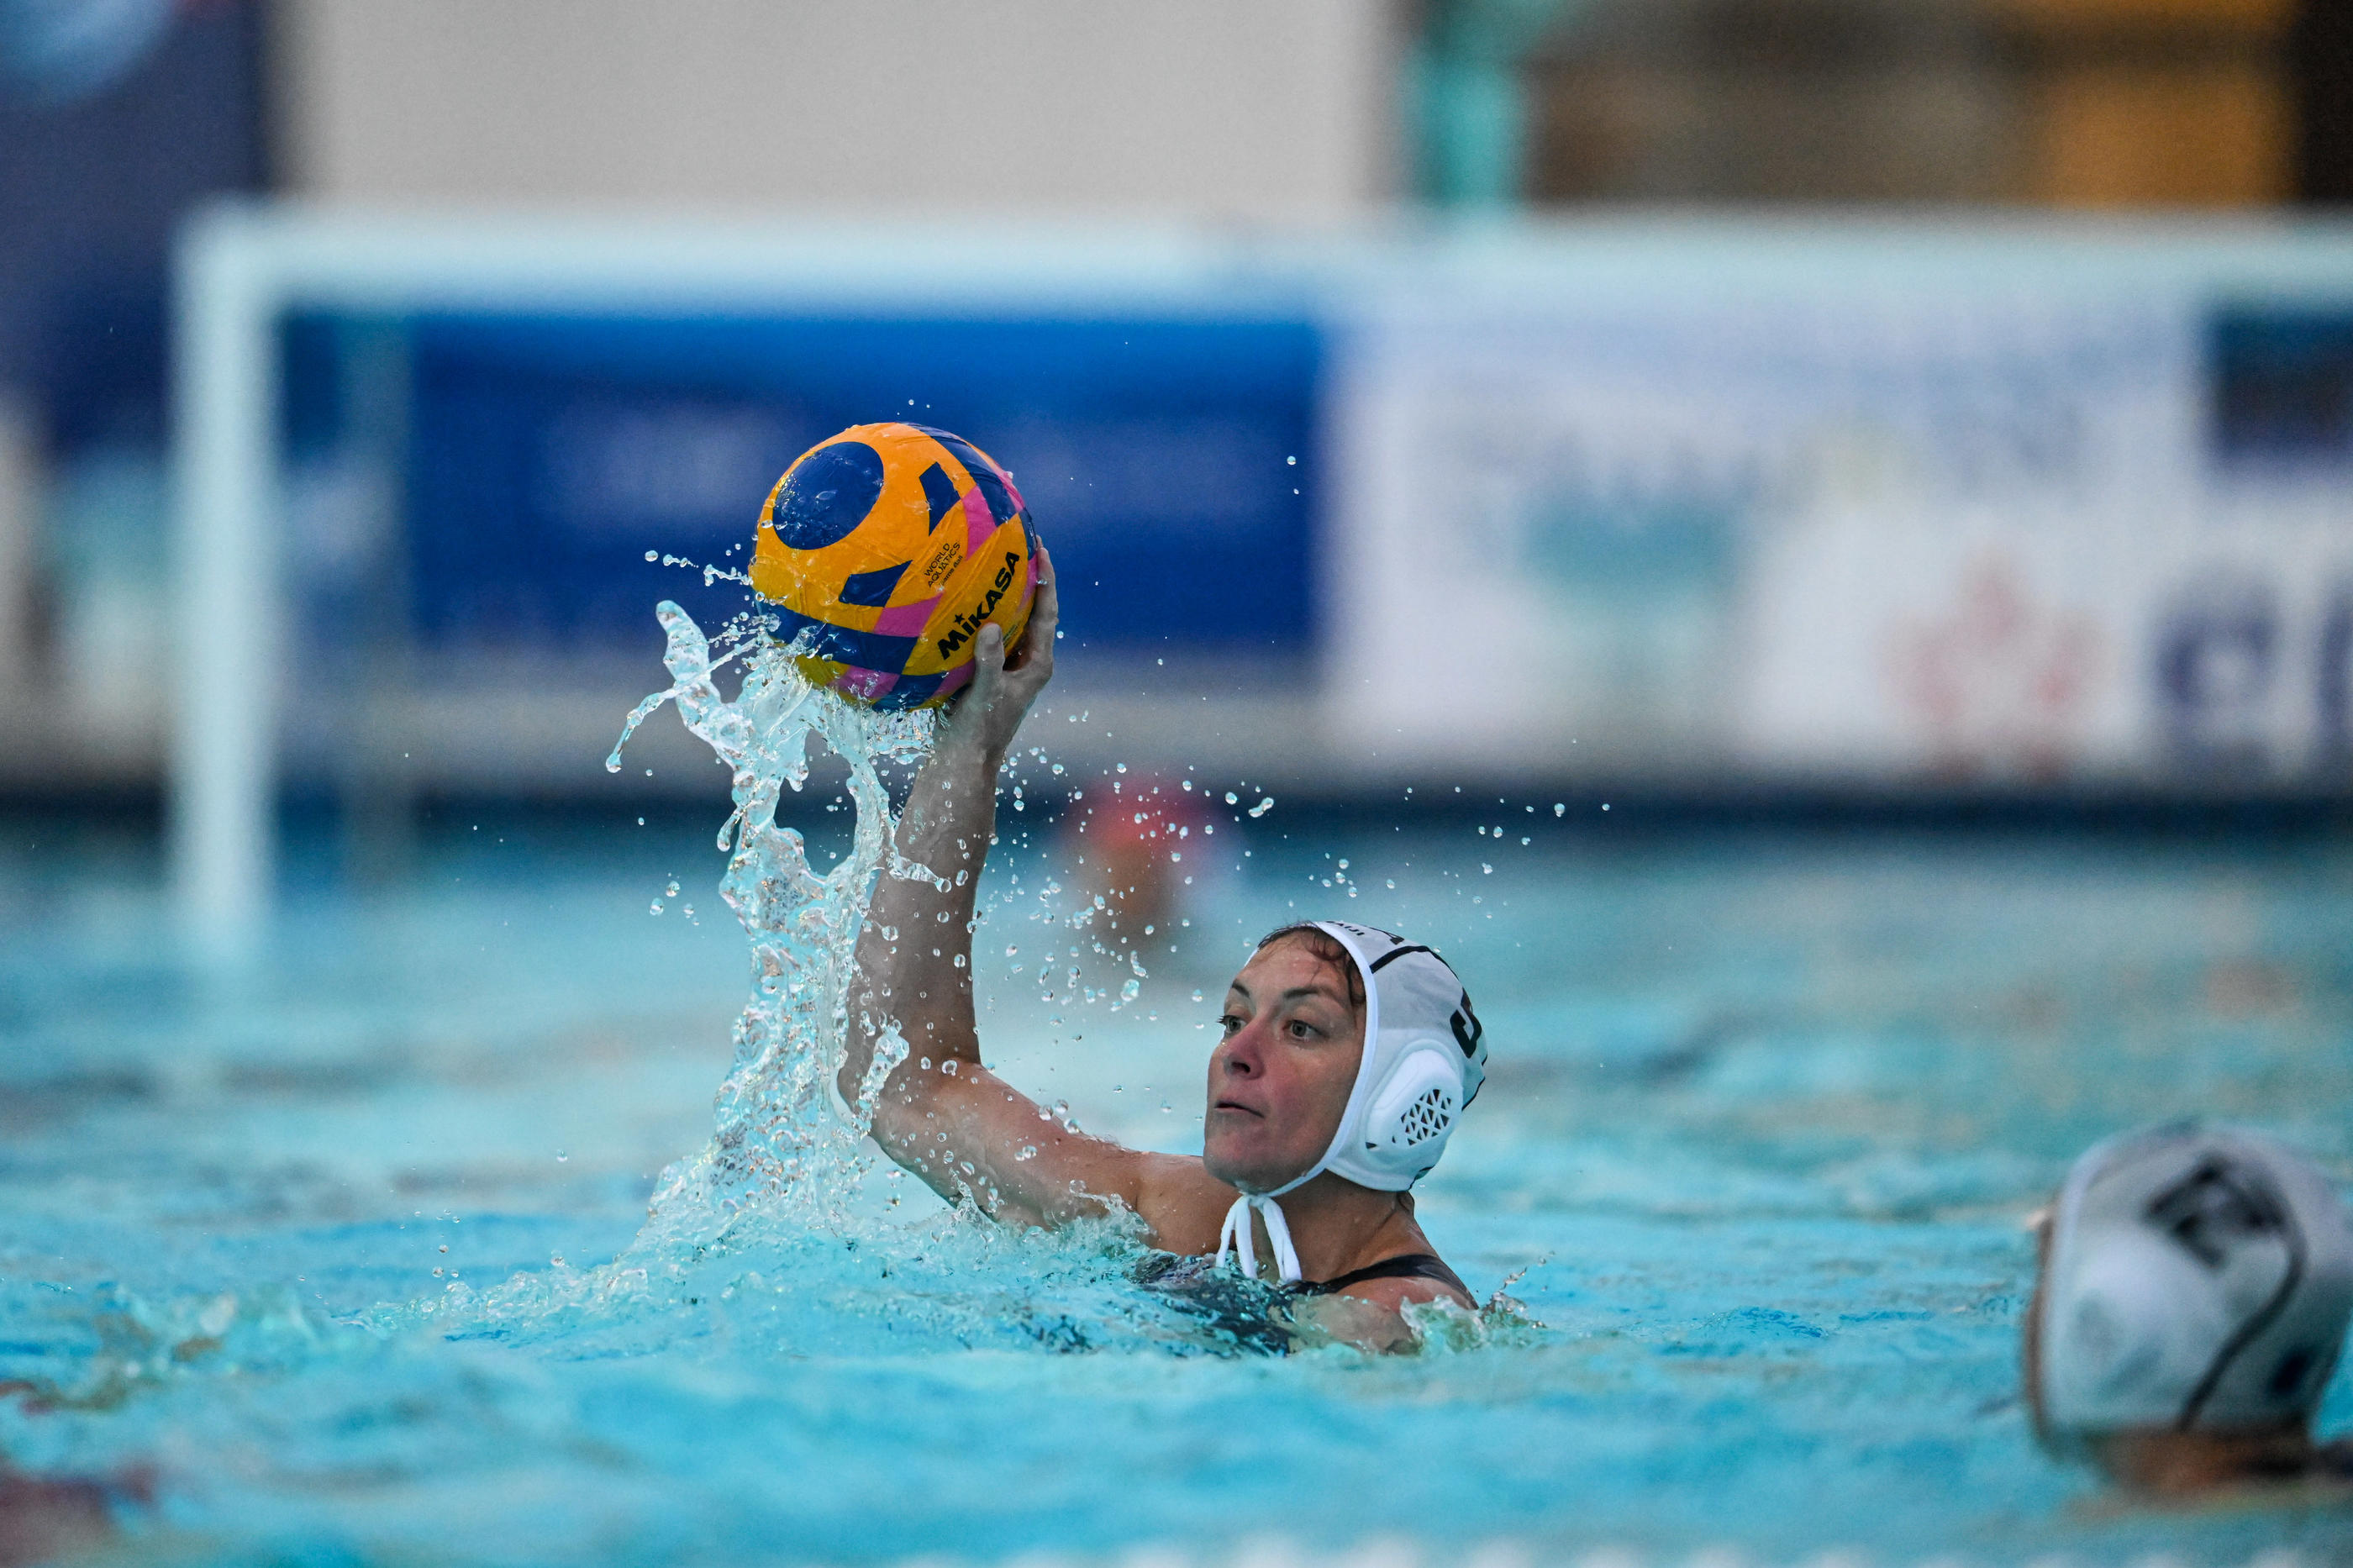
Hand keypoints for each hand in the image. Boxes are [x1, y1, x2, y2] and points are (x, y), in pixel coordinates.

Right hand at [941, 548, 1056, 760]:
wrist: (964, 760)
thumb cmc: (979, 731)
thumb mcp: (984, 694)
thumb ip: (988, 661)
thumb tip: (990, 626)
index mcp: (1038, 664)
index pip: (1048, 612)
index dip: (1046, 579)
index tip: (1040, 549)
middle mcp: (1028, 661)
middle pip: (1033, 610)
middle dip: (1026, 577)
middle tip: (1015, 543)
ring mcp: (1009, 665)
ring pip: (1011, 621)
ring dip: (1002, 594)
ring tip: (989, 561)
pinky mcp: (990, 670)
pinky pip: (989, 633)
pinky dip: (981, 613)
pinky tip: (962, 597)